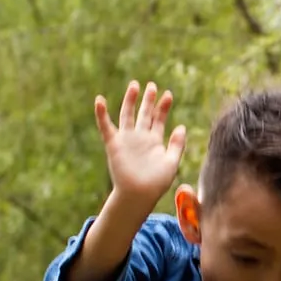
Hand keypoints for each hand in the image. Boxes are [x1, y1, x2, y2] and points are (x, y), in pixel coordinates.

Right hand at [93, 80, 185, 202]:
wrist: (138, 195)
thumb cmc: (156, 183)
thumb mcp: (172, 162)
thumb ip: (177, 145)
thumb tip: (181, 126)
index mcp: (155, 141)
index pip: (159, 119)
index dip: (163, 107)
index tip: (168, 94)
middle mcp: (140, 138)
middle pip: (144, 114)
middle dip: (148, 100)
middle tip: (152, 85)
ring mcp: (126, 140)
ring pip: (127, 115)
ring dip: (130, 100)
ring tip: (134, 85)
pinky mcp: (113, 144)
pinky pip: (106, 127)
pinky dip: (101, 114)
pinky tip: (99, 100)